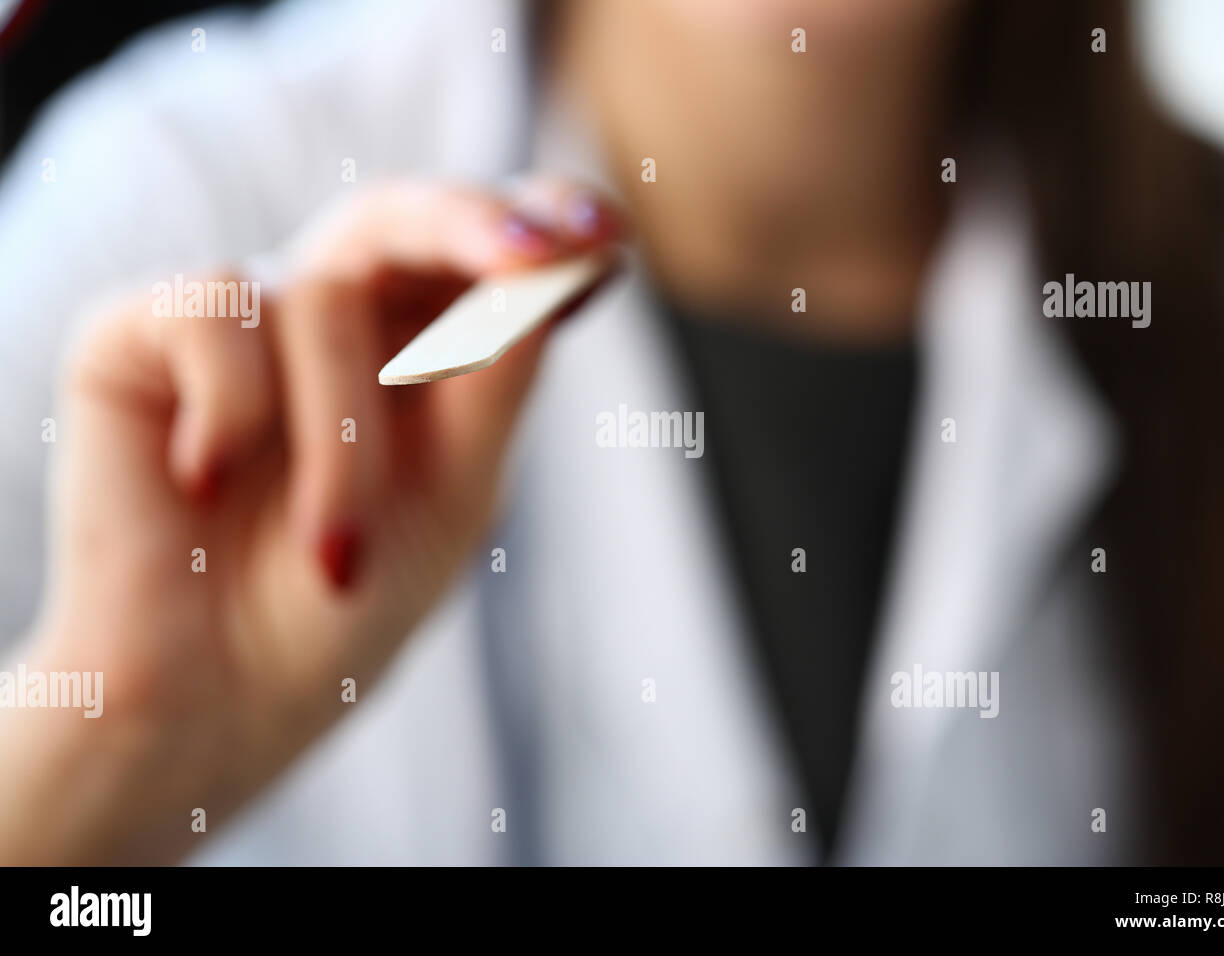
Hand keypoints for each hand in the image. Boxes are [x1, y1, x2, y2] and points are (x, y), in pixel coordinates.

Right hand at [0, 179, 620, 862]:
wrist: (219, 701)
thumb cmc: (350, 600)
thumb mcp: (457, 489)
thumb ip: (499, 378)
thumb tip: (557, 268)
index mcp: (418, 345)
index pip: (484, 252)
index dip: (546, 221)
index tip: (603, 238)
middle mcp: (333, 314)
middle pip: (402, 215)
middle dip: (472, 227)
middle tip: (537, 254)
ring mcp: (240, 318)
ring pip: (324, 300)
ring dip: (344, 448)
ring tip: (334, 556)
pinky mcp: (136, 335)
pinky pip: (214, 312)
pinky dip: (233, 410)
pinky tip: (208, 483)